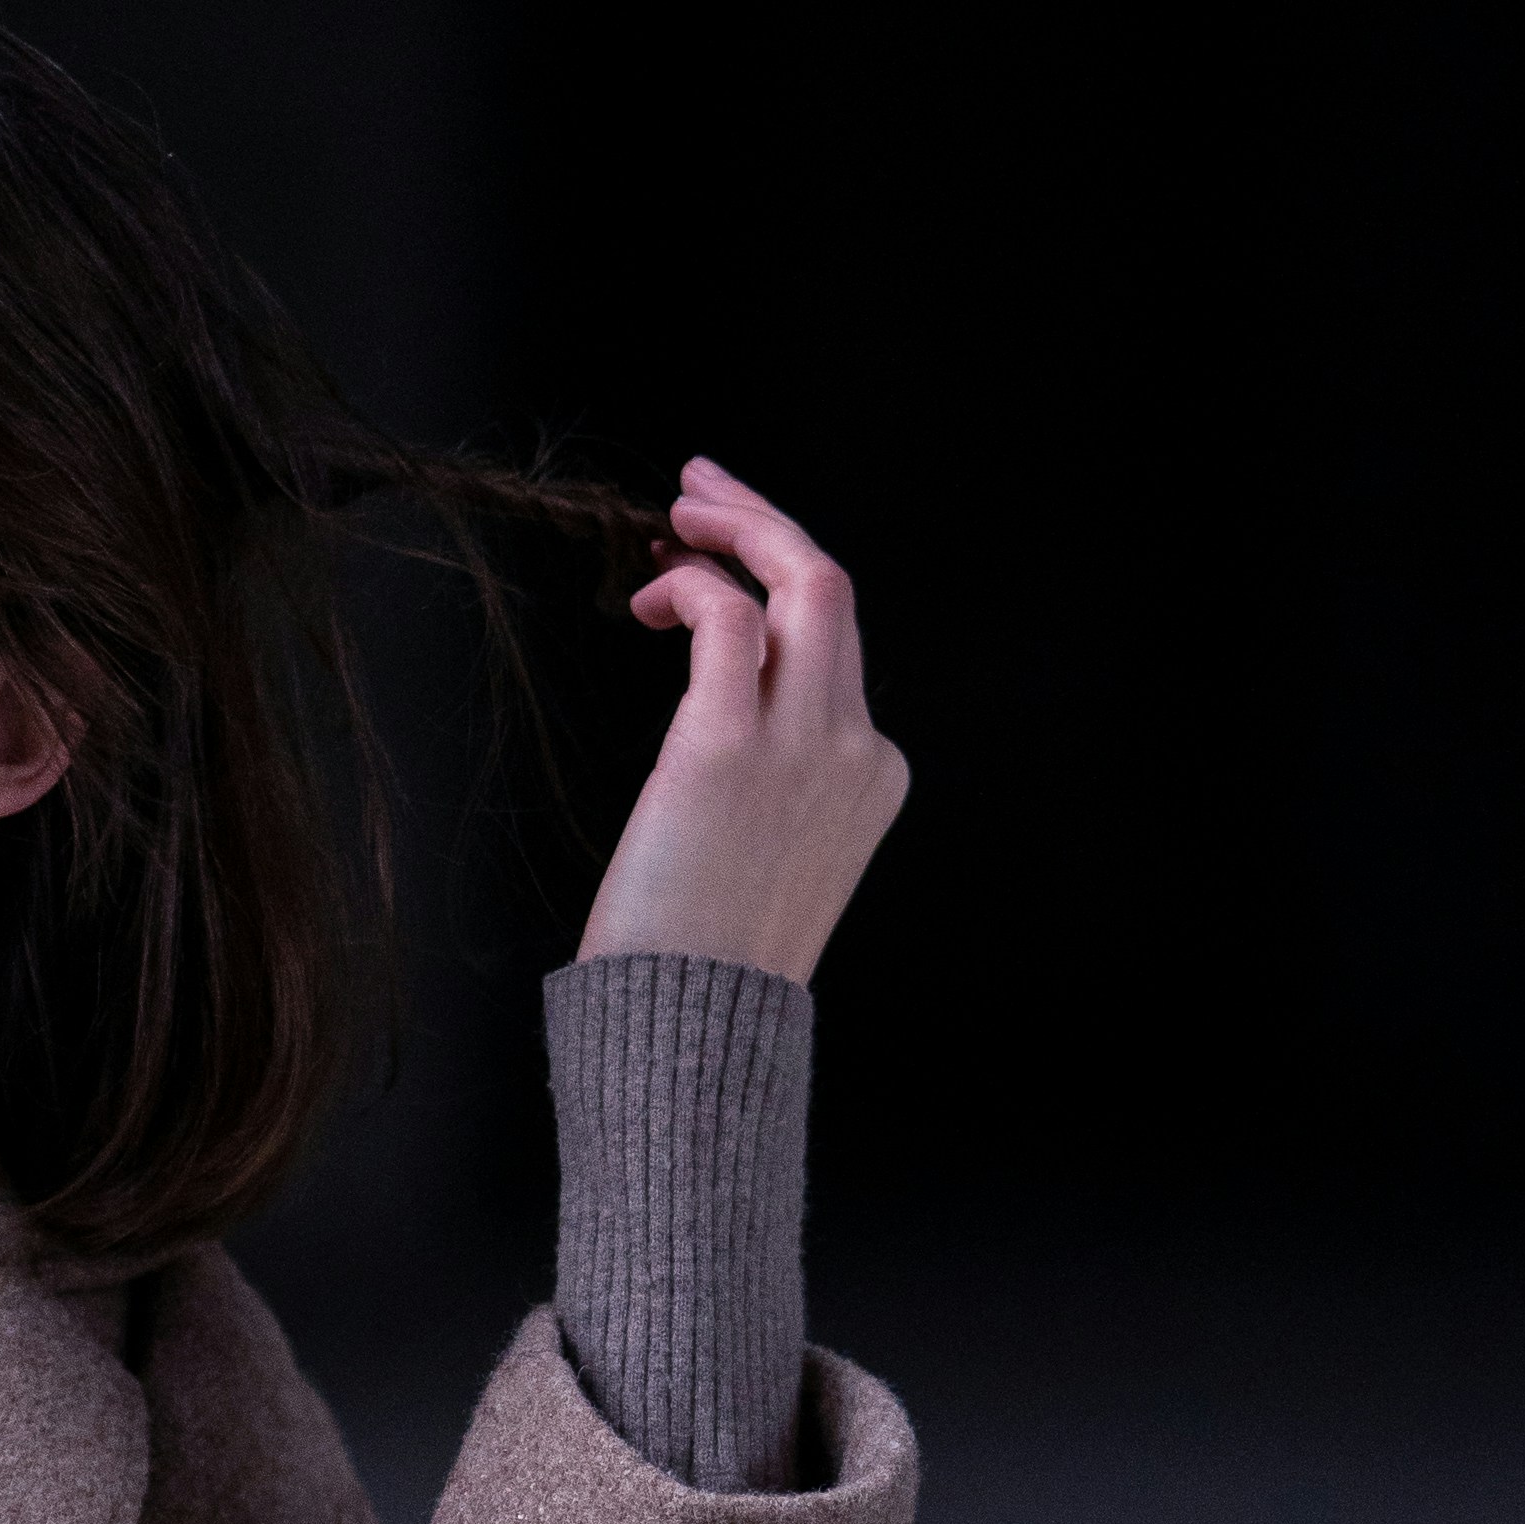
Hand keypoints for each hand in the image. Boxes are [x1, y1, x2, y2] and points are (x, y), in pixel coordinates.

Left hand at [577, 455, 907, 983]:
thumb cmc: (705, 966)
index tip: (722, 560)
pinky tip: (651, 602)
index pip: (837, 651)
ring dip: (739, 525)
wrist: (693, 1034)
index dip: (778, 588)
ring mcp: (804, 746)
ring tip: (678, 513)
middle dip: (769, 521)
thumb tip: (712, 740)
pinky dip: (695, 586)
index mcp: (873, 778)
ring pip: (803, 580)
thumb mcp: (766, 865)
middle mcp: (856, 750)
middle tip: (702, 489)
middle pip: (834, 591)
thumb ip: (767, 790)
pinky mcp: (728, 748)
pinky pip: (729, 617)